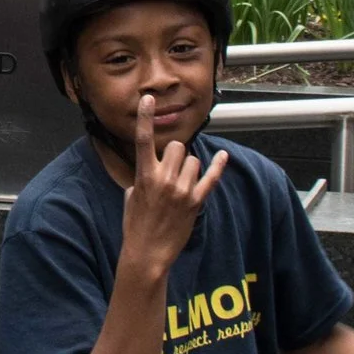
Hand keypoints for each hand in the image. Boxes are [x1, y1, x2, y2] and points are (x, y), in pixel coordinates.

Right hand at [119, 94, 227, 284]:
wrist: (147, 254)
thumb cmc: (135, 227)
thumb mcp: (130, 198)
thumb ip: (142, 178)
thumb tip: (151, 171)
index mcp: (143, 176)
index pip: (143, 140)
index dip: (145, 117)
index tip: (147, 99)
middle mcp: (163, 179)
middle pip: (176, 146)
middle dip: (174, 154)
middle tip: (170, 170)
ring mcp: (181, 190)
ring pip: (193, 160)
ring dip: (188, 167)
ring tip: (180, 185)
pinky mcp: (195, 202)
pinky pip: (210, 178)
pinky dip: (218, 167)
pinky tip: (223, 157)